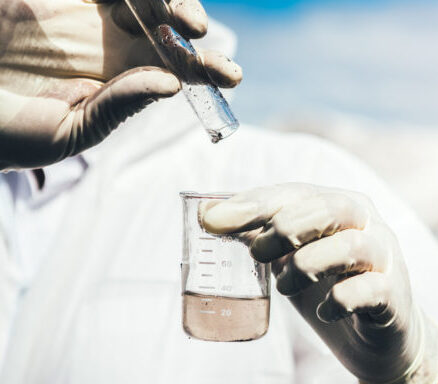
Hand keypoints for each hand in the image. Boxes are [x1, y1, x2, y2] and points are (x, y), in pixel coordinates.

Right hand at [0, 0, 241, 170]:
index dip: (206, 69)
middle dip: (193, 29)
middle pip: (169, 27)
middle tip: (200, 35)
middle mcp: (112, 43)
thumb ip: (116, 107)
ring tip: (185, 19)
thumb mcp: (65, 132)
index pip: (176, 72)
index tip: (230, 76)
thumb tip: (170, 84)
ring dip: (171, 0)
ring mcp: (86, 11)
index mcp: (121, 82)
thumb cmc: (4, 132)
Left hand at [201, 184, 437, 383]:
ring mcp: (386, 259)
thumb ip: (261, 237)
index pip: (297, 193)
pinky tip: (324, 312)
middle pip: (331, 208)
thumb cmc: (333, 290)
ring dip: (308, 265)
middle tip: (257, 256)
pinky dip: (339, 300)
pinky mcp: (394, 296)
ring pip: (352, 245)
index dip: (254, 204)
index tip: (211, 221)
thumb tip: (207, 216)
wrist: (381, 341)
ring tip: (284, 286)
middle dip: (286, 228)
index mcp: (341, 207)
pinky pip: (369, 290)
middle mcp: (369, 224)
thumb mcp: (293, 259)